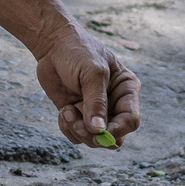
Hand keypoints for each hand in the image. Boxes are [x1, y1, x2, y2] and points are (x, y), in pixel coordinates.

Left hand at [35, 27, 141, 147]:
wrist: (53, 45)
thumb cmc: (79, 52)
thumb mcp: (92, 73)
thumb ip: (97, 102)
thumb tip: (99, 130)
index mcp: (126, 91)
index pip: (131, 120)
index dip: (117, 130)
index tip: (100, 132)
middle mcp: (114, 105)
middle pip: (114, 136)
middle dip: (95, 137)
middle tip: (78, 126)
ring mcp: (95, 112)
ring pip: (93, 139)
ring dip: (78, 130)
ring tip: (67, 111)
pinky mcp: (78, 116)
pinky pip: (76, 135)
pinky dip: (68, 127)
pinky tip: (63, 110)